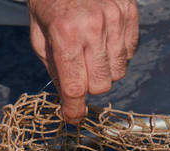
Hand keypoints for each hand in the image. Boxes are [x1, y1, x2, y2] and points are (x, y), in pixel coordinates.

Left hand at [28, 0, 138, 122]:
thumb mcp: (39, 31)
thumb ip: (53, 65)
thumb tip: (68, 96)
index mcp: (65, 33)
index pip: (74, 86)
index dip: (73, 107)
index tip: (72, 117)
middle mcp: (93, 28)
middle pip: (100, 84)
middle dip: (89, 85)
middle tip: (79, 73)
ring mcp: (116, 20)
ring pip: (119, 71)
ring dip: (105, 70)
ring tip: (93, 52)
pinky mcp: (130, 14)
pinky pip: (130, 53)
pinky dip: (118, 54)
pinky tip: (105, 40)